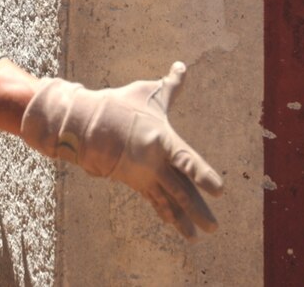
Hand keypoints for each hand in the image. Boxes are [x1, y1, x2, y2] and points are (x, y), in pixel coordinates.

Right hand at [20, 62, 222, 238]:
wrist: (84, 126)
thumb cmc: (119, 105)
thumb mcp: (146, 92)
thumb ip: (170, 84)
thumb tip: (181, 66)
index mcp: (161, 140)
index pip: (187, 161)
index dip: (203, 175)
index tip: (219, 191)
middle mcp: (154, 163)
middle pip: (180, 190)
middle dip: (197, 210)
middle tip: (214, 227)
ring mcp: (143, 175)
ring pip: (168, 201)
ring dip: (183, 220)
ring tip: (197, 238)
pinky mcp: (135, 181)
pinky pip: (155, 201)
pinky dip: (166, 214)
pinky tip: (178, 228)